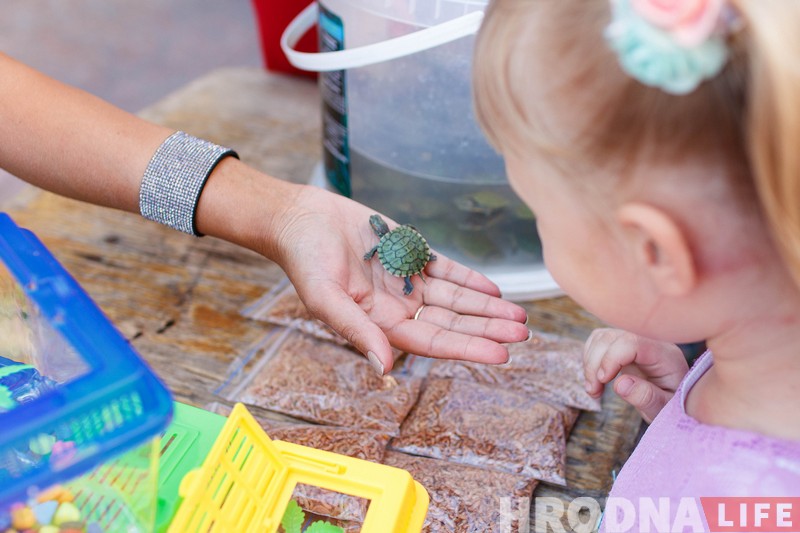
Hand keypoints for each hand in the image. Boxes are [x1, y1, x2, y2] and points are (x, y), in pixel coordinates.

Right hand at [271, 184, 529, 373]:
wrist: (301, 218)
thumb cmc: (305, 260)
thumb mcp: (326, 298)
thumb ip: (357, 331)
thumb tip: (385, 368)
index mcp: (380, 324)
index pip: (432, 341)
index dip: (467, 348)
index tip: (501, 354)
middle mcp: (398, 307)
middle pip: (452, 323)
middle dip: (487, 329)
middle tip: (523, 333)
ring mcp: (406, 281)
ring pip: (455, 299)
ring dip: (486, 308)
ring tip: (519, 315)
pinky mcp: (410, 254)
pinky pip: (446, 271)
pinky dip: (470, 279)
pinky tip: (494, 288)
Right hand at [583, 328, 688, 421]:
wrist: (675, 401)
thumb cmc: (673, 406)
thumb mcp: (665, 408)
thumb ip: (647, 397)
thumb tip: (620, 384)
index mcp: (665, 355)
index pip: (632, 342)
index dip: (612, 358)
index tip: (602, 381)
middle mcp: (650, 341)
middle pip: (612, 337)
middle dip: (596, 363)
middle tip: (594, 392)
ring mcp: (635, 340)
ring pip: (602, 337)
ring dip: (590, 362)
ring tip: (593, 389)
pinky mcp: (623, 344)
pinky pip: (599, 341)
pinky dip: (590, 359)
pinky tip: (596, 379)